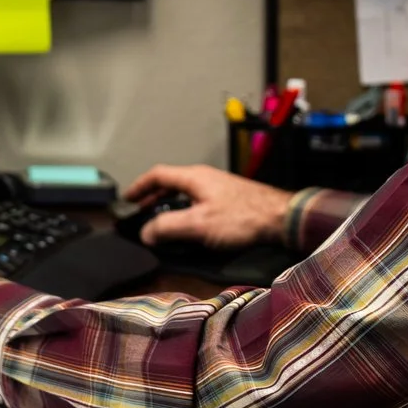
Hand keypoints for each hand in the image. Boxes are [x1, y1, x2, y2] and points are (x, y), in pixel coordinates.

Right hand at [122, 164, 292, 249]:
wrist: (280, 218)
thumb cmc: (239, 218)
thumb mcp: (198, 224)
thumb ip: (168, 227)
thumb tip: (145, 233)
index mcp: (193, 177)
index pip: (158, 175)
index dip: (139, 186)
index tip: (126, 199)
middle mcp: (204, 177)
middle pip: (170, 182)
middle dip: (151, 196)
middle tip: (139, 212)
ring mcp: (218, 186)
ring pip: (184, 191)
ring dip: (168, 203)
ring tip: (159, 219)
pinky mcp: (229, 198)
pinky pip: (196, 199)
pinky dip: (183, 208)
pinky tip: (187, 223)